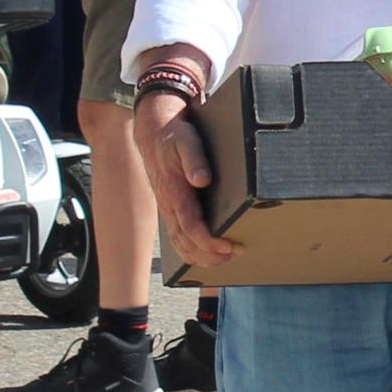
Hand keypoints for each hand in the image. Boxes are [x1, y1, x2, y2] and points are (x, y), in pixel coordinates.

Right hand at [136, 79, 232, 264]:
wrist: (154, 133)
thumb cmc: (174, 137)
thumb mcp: (186, 141)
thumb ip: (195, 159)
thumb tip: (202, 180)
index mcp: (174, 192)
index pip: (190, 226)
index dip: (209, 241)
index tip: (230, 246)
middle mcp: (169, 205)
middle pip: (186, 242)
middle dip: (210, 254)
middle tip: (237, 253)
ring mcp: (169, 210)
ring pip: (181, 244)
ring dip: (202, 257)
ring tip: (226, 259)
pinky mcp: (172, 210)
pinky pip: (178, 239)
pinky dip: (192, 252)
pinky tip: (208, 254)